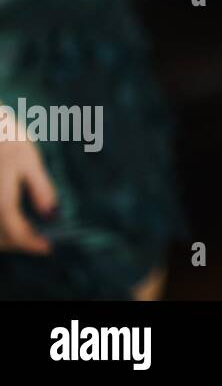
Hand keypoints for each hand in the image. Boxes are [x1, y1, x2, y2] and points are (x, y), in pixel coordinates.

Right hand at [0, 106, 57, 254]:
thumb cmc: (6, 137)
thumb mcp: (29, 161)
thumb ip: (41, 189)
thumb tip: (52, 214)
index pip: (15, 232)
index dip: (31, 244)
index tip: (48, 247)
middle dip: (19, 244)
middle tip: (39, 242)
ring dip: (6, 238)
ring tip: (26, 233)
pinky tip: (9, 221)